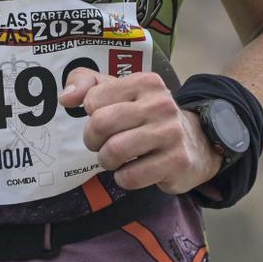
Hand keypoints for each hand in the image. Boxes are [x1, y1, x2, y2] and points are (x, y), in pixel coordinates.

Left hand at [61, 68, 220, 194]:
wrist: (197, 142)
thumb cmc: (147, 116)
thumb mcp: (121, 92)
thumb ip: (88, 84)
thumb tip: (65, 99)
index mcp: (144, 82)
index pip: (93, 100)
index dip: (91, 116)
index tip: (104, 121)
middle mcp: (160, 104)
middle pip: (100, 124)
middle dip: (93, 140)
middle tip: (102, 145)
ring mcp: (171, 132)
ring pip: (114, 151)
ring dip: (107, 161)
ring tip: (115, 159)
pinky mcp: (177, 161)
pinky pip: (131, 176)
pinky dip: (123, 179)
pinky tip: (132, 172)